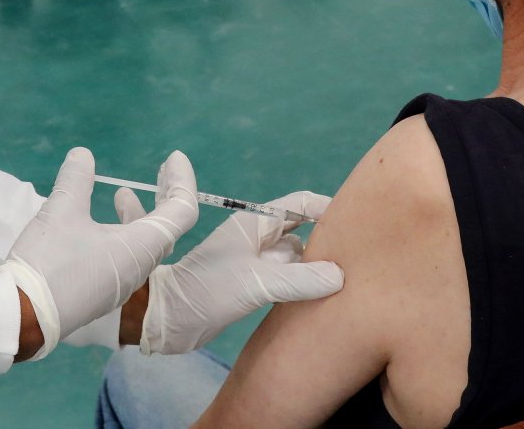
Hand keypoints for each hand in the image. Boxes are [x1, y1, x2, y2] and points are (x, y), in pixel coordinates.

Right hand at [0, 148, 197, 359]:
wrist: (23, 318)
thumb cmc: (50, 262)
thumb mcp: (62, 211)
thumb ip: (77, 179)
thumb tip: (82, 155)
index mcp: (142, 247)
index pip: (182, 210)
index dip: (182, 180)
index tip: (172, 157)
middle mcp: (141, 267)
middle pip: (169, 226)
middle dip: (166, 194)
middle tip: (160, 170)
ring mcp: (124, 283)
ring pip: (145, 243)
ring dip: (140, 214)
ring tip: (122, 192)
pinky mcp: (105, 292)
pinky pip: (128, 256)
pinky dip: (125, 231)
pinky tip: (101, 223)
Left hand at [117, 187, 343, 354]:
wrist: (165, 319)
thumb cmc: (207, 291)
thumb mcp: (256, 284)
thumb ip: (298, 280)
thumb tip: (340, 274)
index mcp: (255, 224)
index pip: (300, 204)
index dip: (328, 208)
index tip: (357, 221)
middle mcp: (256, 239)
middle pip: (301, 230)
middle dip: (326, 238)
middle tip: (358, 257)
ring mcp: (253, 262)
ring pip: (293, 256)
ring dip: (313, 263)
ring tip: (346, 277)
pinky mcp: (248, 284)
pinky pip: (283, 277)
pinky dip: (300, 281)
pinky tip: (319, 294)